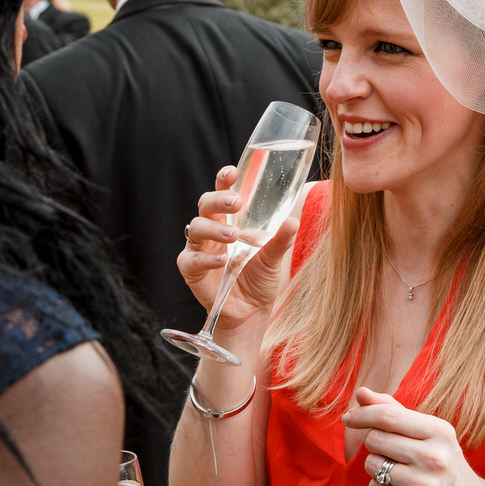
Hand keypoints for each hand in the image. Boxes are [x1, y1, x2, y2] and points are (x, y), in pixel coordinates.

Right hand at [176, 165, 296, 335]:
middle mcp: (210, 231)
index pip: (221, 193)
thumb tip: (293, 221)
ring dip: (214, 229)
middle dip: (218, 200)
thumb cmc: (258, 280)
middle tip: (236, 202)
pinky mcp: (191, 270)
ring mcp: (198, 249)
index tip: (232, 171)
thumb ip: (281, 239)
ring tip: (234, 236)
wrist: (250, 314)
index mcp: (227, 221)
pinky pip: (192, 259)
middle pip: (204, 205)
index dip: (223, 180)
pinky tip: (223, 260)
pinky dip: (207, 259)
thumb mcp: (273, 258)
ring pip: (195, 228)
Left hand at [341, 387, 484, 485]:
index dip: (362, 414)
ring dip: (376, 467)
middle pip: (375, 439)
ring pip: (372, 464)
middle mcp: (434, 457)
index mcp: (439, 432)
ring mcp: (424, 485)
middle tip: (393, 453)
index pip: (387, 416)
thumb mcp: (429, 432)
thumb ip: (394, 410)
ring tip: (399, 473)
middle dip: (374, 443)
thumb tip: (361, 392)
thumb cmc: (443, 462)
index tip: (348, 417)